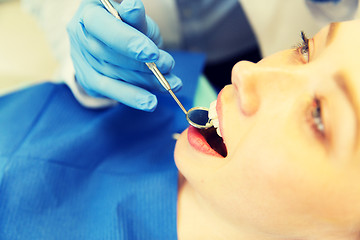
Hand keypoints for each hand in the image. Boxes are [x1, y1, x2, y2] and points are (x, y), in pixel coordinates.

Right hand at [67, 0, 181, 110]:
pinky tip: (150, 102)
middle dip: (141, 64)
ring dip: (143, 82)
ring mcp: (80, 59)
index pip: (102, 27)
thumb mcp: (137, 17)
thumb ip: (136, 17)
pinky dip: (132, 97)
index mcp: (88, 12)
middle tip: (168, 66)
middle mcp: (78, 35)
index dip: (126, 41)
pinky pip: (109, 91)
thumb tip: (133, 8)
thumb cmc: (131, 24)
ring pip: (111, 75)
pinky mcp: (88, 79)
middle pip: (106, 54)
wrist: (120, 39)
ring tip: (170, 84)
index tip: (152, 53)